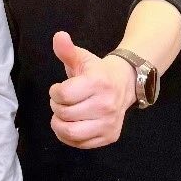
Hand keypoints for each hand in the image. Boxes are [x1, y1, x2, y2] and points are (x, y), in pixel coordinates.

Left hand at [48, 31, 136, 148]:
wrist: (125, 83)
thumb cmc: (98, 71)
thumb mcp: (82, 58)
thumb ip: (67, 50)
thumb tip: (58, 36)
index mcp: (97, 83)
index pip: (63, 95)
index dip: (54, 92)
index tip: (58, 89)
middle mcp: (105, 105)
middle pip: (65, 114)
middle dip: (56, 107)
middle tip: (61, 101)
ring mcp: (109, 123)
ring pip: (71, 132)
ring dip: (59, 124)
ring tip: (63, 115)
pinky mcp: (109, 136)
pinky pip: (80, 144)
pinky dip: (68, 137)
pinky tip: (70, 124)